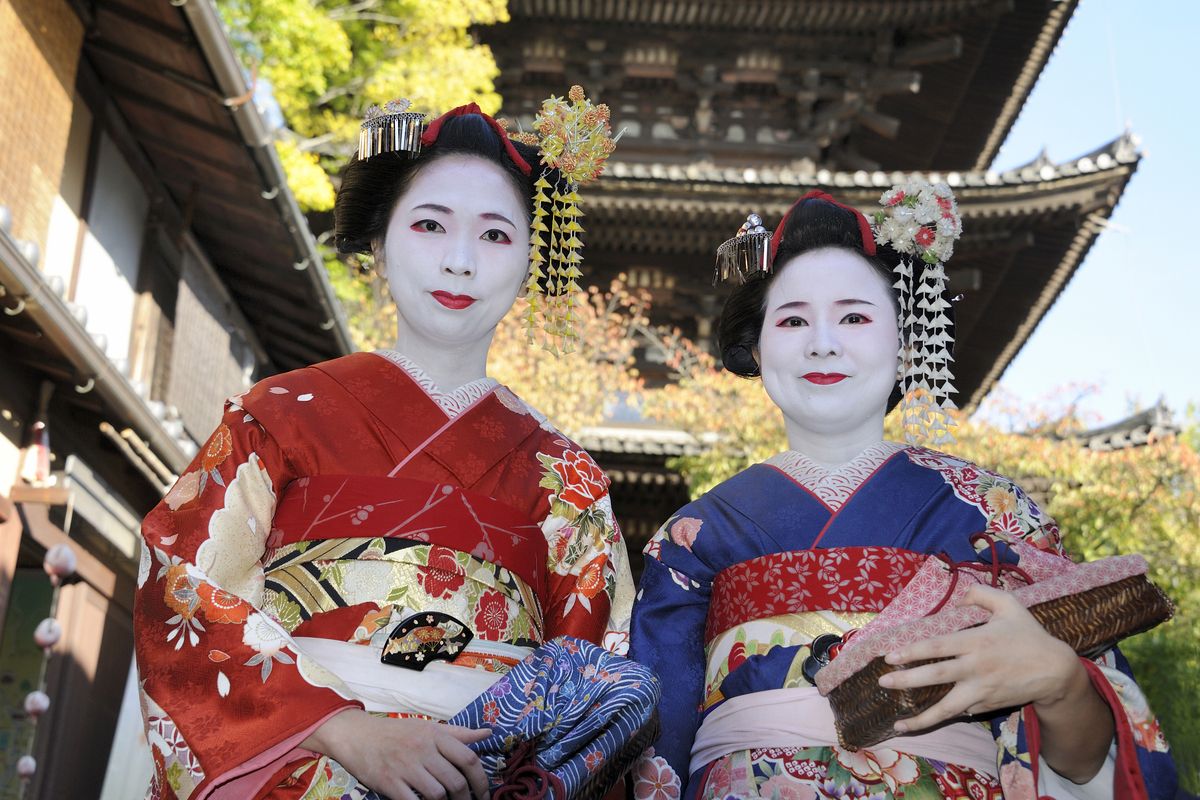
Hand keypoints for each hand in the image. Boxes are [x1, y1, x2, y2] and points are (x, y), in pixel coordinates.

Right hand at [302, 709, 491, 799]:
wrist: (357, 735)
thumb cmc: (396, 733)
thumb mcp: (427, 727)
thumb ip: (458, 734)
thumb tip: (487, 734)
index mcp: (435, 735)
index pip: (468, 758)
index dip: (481, 780)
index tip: (485, 793)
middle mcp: (422, 749)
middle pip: (456, 781)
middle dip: (466, 799)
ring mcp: (405, 766)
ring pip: (438, 794)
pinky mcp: (389, 782)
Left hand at [877, 584, 1082, 733]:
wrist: (1056, 672)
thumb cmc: (1029, 635)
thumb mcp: (1009, 604)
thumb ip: (981, 594)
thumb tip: (957, 598)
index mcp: (976, 642)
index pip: (937, 647)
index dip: (911, 652)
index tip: (889, 656)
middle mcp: (975, 668)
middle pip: (935, 677)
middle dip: (906, 681)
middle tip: (883, 683)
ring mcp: (981, 691)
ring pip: (946, 708)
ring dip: (920, 718)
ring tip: (898, 725)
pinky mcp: (987, 706)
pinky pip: (961, 711)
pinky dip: (943, 716)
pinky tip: (924, 720)